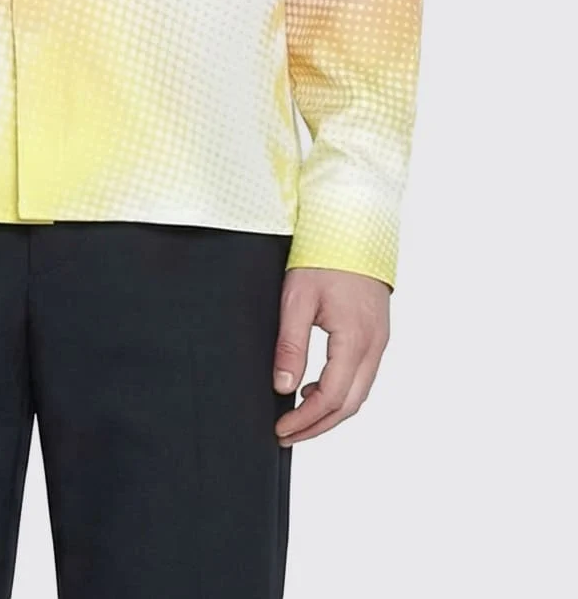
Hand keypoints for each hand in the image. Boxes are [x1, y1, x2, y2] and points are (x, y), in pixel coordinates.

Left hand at [272, 267, 389, 445]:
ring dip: (331, 412)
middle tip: (287, 434)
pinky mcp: (377, 334)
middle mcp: (374, 345)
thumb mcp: (297, 299)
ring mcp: (380, 340)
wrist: (353, 227)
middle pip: (350, 404)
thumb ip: (291, 345)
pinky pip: (363, 376)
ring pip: (359, 393)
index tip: (281, 428)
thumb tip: (283, 386)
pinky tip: (316, 388)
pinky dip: (341, 392)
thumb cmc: (323, 257)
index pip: (332, 397)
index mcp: (355, 339)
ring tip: (298, 417)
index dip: (306, 419)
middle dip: (318, 425)